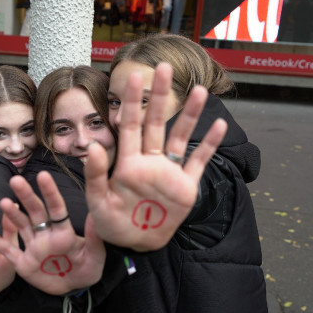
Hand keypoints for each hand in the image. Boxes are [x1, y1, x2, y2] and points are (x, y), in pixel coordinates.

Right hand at [0, 172, 105, 295]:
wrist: (74, 289)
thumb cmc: (87, 269)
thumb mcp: (95, 255)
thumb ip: (93, 237)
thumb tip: (96, 216)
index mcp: (63, 231)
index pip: (56, 209)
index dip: (50, 193)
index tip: (42, 176)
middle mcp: (46, 235)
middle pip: (35, 212)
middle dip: (26, 196)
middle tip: (16, 180)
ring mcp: (33, 247)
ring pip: (20, 227)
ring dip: (12, 215)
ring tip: (3, 202)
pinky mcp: (23, 262)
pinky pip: (8, 251)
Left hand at [84, 63, 227, 251]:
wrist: (135, 246)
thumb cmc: (112, 224)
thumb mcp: (97, 202)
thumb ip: (96, 175)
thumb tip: (94, 146)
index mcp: (127, 162)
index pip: (129, 124)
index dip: (131, 100)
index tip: (133, 76)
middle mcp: (150, 161)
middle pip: (155, 122)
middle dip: (158, 95)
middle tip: (162, 66)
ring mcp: (169, 172)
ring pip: (181, 136)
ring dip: (190, 114)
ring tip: (200, 90)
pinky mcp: (185, 187)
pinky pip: (199, 162)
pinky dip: (209, 145)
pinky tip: (219, 126)